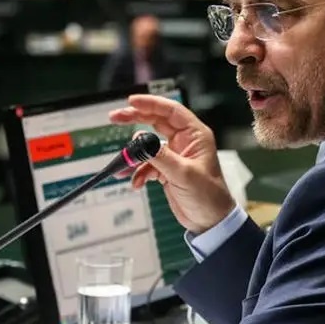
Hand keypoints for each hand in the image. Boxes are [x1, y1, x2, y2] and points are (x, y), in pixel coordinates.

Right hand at [109, 94, 234, 233]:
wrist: (209, 221)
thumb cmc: (207, 196)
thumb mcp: (183, 174)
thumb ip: (160, 157)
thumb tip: (139, 141)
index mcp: (195, 135)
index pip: (171, 110)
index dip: (151, 103)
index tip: (131, 102)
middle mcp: (184, 141)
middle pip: (155, 122)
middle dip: (135, 119)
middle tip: (115, 117)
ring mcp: (174, 155)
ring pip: (148, 145)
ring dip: (134, 154)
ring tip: (122, 162)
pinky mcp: (166, 170)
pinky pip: (147, 164)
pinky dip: (139, 172)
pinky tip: (136, 183)